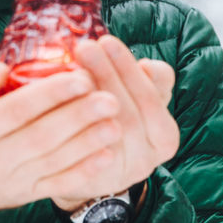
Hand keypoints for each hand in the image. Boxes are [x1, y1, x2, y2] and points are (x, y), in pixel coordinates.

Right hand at [0, 62, 123, 222]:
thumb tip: (3, 70)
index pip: (15, 111)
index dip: (50, 94)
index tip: (80, 76)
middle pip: (42, 137)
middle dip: (79, 117)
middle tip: (110, 97)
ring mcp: (11, 181)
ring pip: (55, 161)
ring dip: (89, 142)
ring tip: (115, 121)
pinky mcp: (25, 196)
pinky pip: (58, 185)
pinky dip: (84, 171)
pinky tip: (107, 154)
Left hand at [50, 36, 179, 210]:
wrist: (90, 173)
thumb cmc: (116, 122)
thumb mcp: (138, 101)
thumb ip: (149, 82)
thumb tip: (149, 66)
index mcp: (164, 135)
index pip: (154, 94)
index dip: (129, 68)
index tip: (107, 41)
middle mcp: (148, 158)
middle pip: (129, 110)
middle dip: (106, 74)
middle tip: (84, 47)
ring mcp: (122, 172)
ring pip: (108, 130)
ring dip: (88, 96)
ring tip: (70, 69)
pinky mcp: (94, 181)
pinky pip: (83, 152)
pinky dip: (72, 126)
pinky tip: (57, 103)